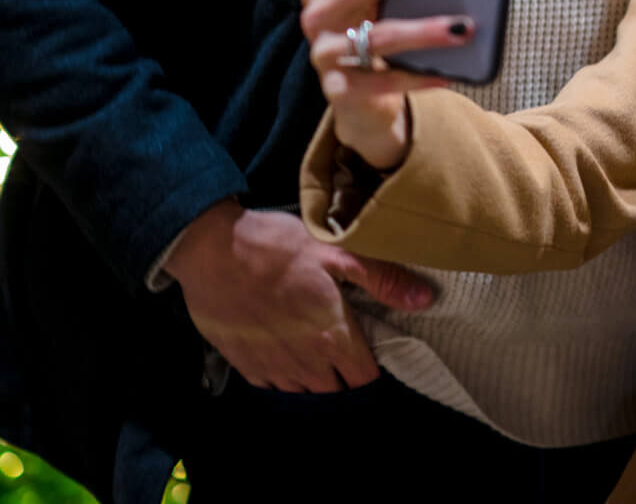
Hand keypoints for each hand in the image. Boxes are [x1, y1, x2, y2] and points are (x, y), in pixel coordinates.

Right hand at [164, 201, 434, 392]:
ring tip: (315, 349)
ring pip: (303, 388)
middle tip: (344, 347)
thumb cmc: (277, 247)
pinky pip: (271, 383)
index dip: (371, 366)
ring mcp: (270, 365)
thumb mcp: (335, 252)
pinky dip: (282, 373)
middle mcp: (303, 360)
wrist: (210, 250)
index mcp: (331, 335)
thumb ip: (382, 279)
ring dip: (314, 376)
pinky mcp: (243, 362)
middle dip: (344, 373)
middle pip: (335, 387)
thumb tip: (425, 299)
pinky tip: (283, 350)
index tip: (371, 351)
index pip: (363, 376)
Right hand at [298, 0, 470, 170]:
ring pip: (379, 36)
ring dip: (425, 30)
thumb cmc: (371, 31)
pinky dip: (420, 77)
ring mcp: (326, 55)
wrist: (356, 97)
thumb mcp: (374, 1)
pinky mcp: (342, 90)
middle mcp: (318, 16)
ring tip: (465, 26)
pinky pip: (386, 81)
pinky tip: (449, 72)